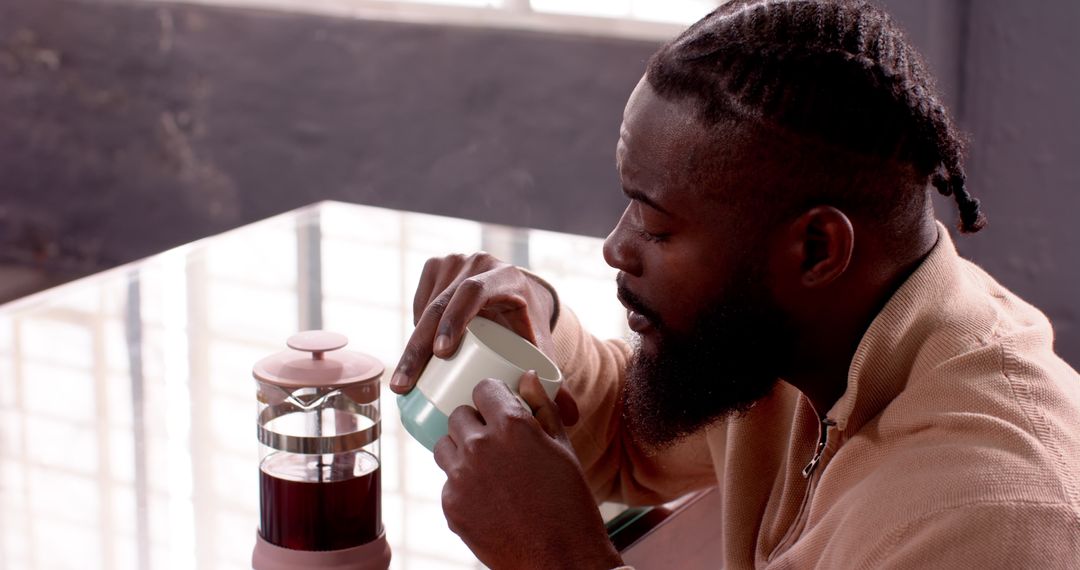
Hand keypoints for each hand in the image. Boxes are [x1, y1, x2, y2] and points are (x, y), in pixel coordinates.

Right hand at [391, 252, 577, 424]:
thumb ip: (557, 381)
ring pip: (425, 306)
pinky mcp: (437, 268)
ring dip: (411, 344)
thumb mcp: (541, 347)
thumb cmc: (529, 327)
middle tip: (406, 385)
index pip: (473, 292)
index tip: (441, 354)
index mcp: (505, 276)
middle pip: (440, 304)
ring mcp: (454, 262)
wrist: (519, 296)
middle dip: (418, 347)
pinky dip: (412, 329)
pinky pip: (418, 301)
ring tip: (404, 383)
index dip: (454, 320)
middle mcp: (478, 263)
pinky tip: (408, 358)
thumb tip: (571, 417)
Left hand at [434, 372, 622, 569]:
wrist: (560, 560)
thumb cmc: (569, 502)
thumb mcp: (563, 449)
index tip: (499, 408)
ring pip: (445, 446)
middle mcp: (480, 447)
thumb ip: (542, 408)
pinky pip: (448, 482)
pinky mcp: (451, 506)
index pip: (484, 388)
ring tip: (487, 468)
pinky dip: (463, 486)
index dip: (493, 397)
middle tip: (495, 441)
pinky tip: (488, 498)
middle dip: (476, 423)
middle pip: (460, 415)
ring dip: (461, 450)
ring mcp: (461, 478)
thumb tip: (528, 376)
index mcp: (512, 426)